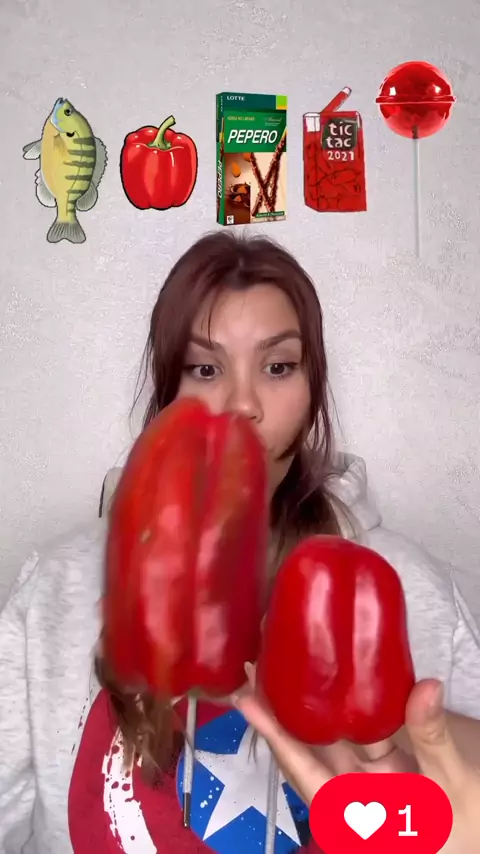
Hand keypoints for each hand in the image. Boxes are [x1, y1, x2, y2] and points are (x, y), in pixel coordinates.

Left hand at [233, 668, 479, 853]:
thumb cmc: (466, 835)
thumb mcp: (452, 788)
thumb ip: (432, 739)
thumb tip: (425, 686)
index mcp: (357, 814)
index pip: (304, 769)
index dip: (273, 734)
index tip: (246, 701)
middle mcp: (352, 799)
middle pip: (306, 750)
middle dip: (278, 709)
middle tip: (254, 666)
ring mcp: (366, 785)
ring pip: (328, 741)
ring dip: (304, 706)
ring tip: (279, 665)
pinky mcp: (383, 774)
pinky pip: (358, 739)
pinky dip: (342, 711)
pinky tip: (330, 681)